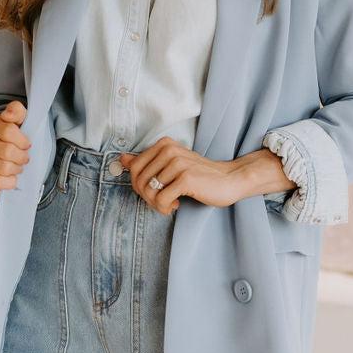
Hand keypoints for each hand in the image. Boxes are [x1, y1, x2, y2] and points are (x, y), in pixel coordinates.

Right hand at [0, 101, 30, 196]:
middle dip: (21, 157)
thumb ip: (17, 112)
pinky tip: (11, 179)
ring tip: (16, 167)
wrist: (3, 157)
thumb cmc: (13, 139)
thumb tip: (9, 113)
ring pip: (3, 167)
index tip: (26, 145)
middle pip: (7, 151)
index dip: (23, 141)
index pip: (8, 131)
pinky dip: (8, 182)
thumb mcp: (20, 121)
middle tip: (23, 158)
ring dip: (16, 169)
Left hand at [119, 138, 244, 214]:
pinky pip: (161, 199)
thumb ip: (147, 161)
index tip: (153, 191)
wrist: (229, 180)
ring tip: (169, 203)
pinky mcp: (185, 178)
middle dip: (147, 197)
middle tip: (161, 201)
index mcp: (163, 144)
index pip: (134, 168)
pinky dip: (165, 207)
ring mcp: (177, 163)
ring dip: (157, 204)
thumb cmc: (200, 175)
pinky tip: (177, 204)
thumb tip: (122, 159)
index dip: (139, 185)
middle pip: (139, 180)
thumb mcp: (172, 165)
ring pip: (149, 192)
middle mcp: (169, 150)